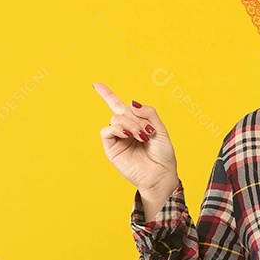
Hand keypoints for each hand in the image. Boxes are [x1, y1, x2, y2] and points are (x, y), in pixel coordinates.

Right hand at [93, 81, 178, 195]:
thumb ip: (148, 113)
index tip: (96, 84)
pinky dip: (118, 129)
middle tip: (148, 131)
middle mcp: (124, 129)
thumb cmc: (162, 155)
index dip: (107, 94)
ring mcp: (117, 138)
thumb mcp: (160, 129)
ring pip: (115, 119)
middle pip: (122, 110)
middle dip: (136, 117)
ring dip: (130, 124)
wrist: (160, 174)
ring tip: (141, 136)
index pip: (118, 106)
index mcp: (136, 123)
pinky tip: (127, 134)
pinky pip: (107, 130)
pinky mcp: (111, 148)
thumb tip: (130, 103)